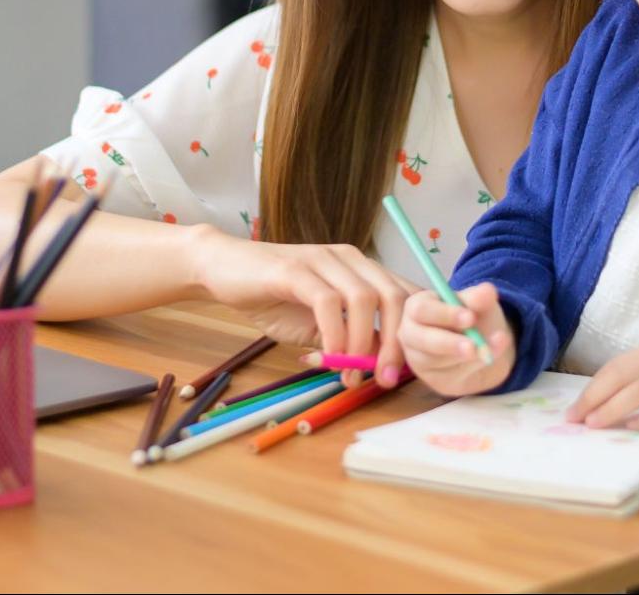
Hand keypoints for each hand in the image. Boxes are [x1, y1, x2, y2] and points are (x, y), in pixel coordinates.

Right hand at [189, 227, 415, 385]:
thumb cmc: (274, 298)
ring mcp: (322, 260)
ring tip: (351, 374)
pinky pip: (327, 302)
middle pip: (393, 295)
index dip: (414, 330)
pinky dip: (335, 334)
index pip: (404, 293)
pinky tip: (329, 358)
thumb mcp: (319, 324)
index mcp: (361, 269)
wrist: (225, 271)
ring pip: (365, 298)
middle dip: (396, 342)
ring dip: (363, 343)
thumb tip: (380, 365)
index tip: (408, 368)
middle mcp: (349, 259)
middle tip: (385, 378)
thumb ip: (349, 338)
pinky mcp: (294, 270)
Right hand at [399, 283, 513, 396]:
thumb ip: (479, 298)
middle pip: (422, 339)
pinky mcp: (431, 378)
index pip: (422, 310)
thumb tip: (488, 290)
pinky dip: (472, 367)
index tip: (471, 317)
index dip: (446, 314)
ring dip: (466, 357)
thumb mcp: (478, 304)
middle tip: (473, 346)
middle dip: (449, 343)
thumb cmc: (472, 317)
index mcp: (417, 307)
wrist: (481, 345)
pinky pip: (449, 375)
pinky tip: (486, 359)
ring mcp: (418, 358)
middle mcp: (411, 333)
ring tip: (488, 350)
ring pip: (436, 360)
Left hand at [566, 336, 638, 429]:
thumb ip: (637, 374)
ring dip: (615, 409)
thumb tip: (597, 399)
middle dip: (596, 400)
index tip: (573, 410)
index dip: (591, 389)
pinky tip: (633, 427)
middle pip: (624, 379)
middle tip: (576, 420)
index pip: (615, 368)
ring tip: (596, 424)